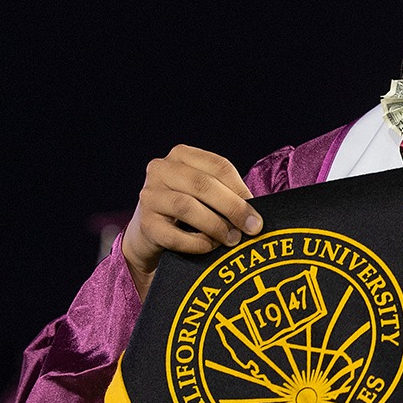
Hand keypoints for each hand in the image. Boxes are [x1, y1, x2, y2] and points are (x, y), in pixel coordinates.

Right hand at [120, 144, 262, 299]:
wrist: (151, 234)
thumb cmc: (189, 210)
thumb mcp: (207, 194)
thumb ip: (228, 195)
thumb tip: (256, 216)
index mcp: (182, 155)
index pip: (218, 166)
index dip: (241, 189)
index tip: (257, 212)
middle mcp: (161, 169)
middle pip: (203, 184)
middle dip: (233, 208)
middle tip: (253, 228)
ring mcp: (149, 196)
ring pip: (187, 207)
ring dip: (216, 225)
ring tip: (233, 239)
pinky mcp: (145, 224)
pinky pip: (174, 235)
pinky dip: (197, 243)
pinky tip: (209, 247)